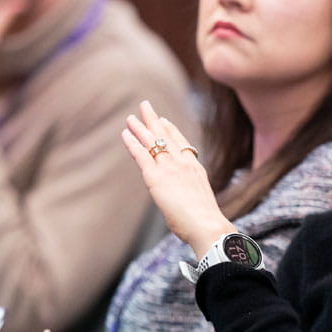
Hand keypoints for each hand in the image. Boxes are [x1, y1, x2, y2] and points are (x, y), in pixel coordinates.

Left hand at [121, 100, 233, 257]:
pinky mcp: (156, 177)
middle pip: (166, 135)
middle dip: (154, 120)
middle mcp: (183, 163)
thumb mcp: (200, 202)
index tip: (165, 120)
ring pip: (152, 141)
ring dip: (140, 127)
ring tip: (130, 117)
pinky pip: (142, 155)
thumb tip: (185, 204)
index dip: (172, 130)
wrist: (206, 225)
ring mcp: (170, 168)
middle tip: (145, 106)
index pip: (182, 143)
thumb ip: (191, 197)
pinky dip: (132, 143)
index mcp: (195, 168)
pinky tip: (125, 134)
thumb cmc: (206, 222)